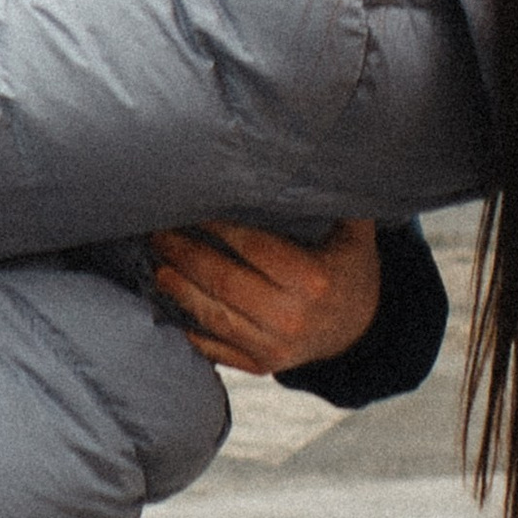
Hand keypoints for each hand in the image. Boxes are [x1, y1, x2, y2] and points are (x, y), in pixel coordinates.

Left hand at [147, 217, 381, 376]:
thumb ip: (337, 197)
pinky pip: (218, 348)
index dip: (218, 227)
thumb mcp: (355, 234)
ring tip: (157, 267)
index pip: (254, 247)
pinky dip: (191, 329)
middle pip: (225, 282)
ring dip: (180, 291)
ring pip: (215, 316)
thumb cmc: (351, 272)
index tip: (192, 209)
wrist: (361, 333)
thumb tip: (320, 153)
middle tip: (159, 234)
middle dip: (186, 256)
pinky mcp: (262, 365)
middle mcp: (291, 316)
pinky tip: (169, 308)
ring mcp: (275, 345)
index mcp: (313, 279)